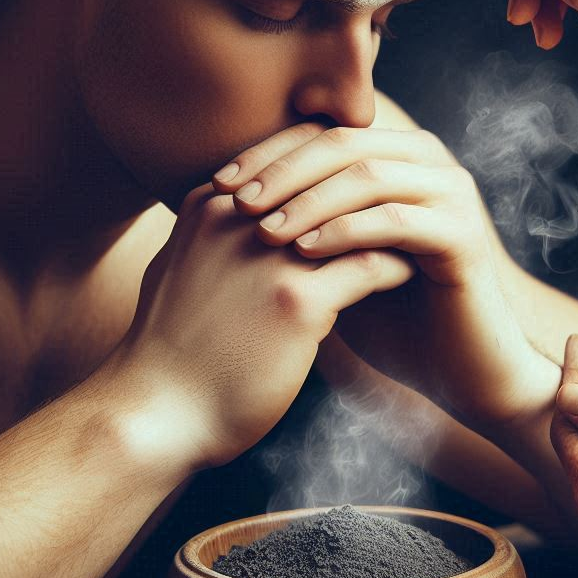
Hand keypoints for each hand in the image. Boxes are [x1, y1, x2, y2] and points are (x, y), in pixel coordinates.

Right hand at [108, 181, 413, 469]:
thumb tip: (243, 217)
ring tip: (423, 231)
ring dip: (393, 223)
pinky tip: (417, 273)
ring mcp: (267, 256)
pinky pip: (369, 266)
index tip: (374, 182)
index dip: (339, 169)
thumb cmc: (168, 352)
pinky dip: (398, 266)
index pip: (293, 161)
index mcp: (211, 204)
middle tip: (412, 198)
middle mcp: (238, 217)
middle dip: (372, 187)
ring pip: (356, 217)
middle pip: (328, 179)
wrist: (155, 415)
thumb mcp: (179, 269)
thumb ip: (213, 234)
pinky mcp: (296, 300)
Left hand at [211, 122, 559, 431]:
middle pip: (341, 142)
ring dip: (307, 200)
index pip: (321, 134)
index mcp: (396, 156)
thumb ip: (301, 222)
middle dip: (282, 171)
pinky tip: (303, 253)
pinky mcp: (462, 234)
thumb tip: (226, 201)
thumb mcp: (336, 262)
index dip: (267, 154)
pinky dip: (344, 232)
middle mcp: (428, 162)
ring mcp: (451, 194)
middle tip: (235, 201)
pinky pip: (393, 220)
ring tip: (261, 230)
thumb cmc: (391, 318)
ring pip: (366, 175)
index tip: (216, 184)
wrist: (460, 370)